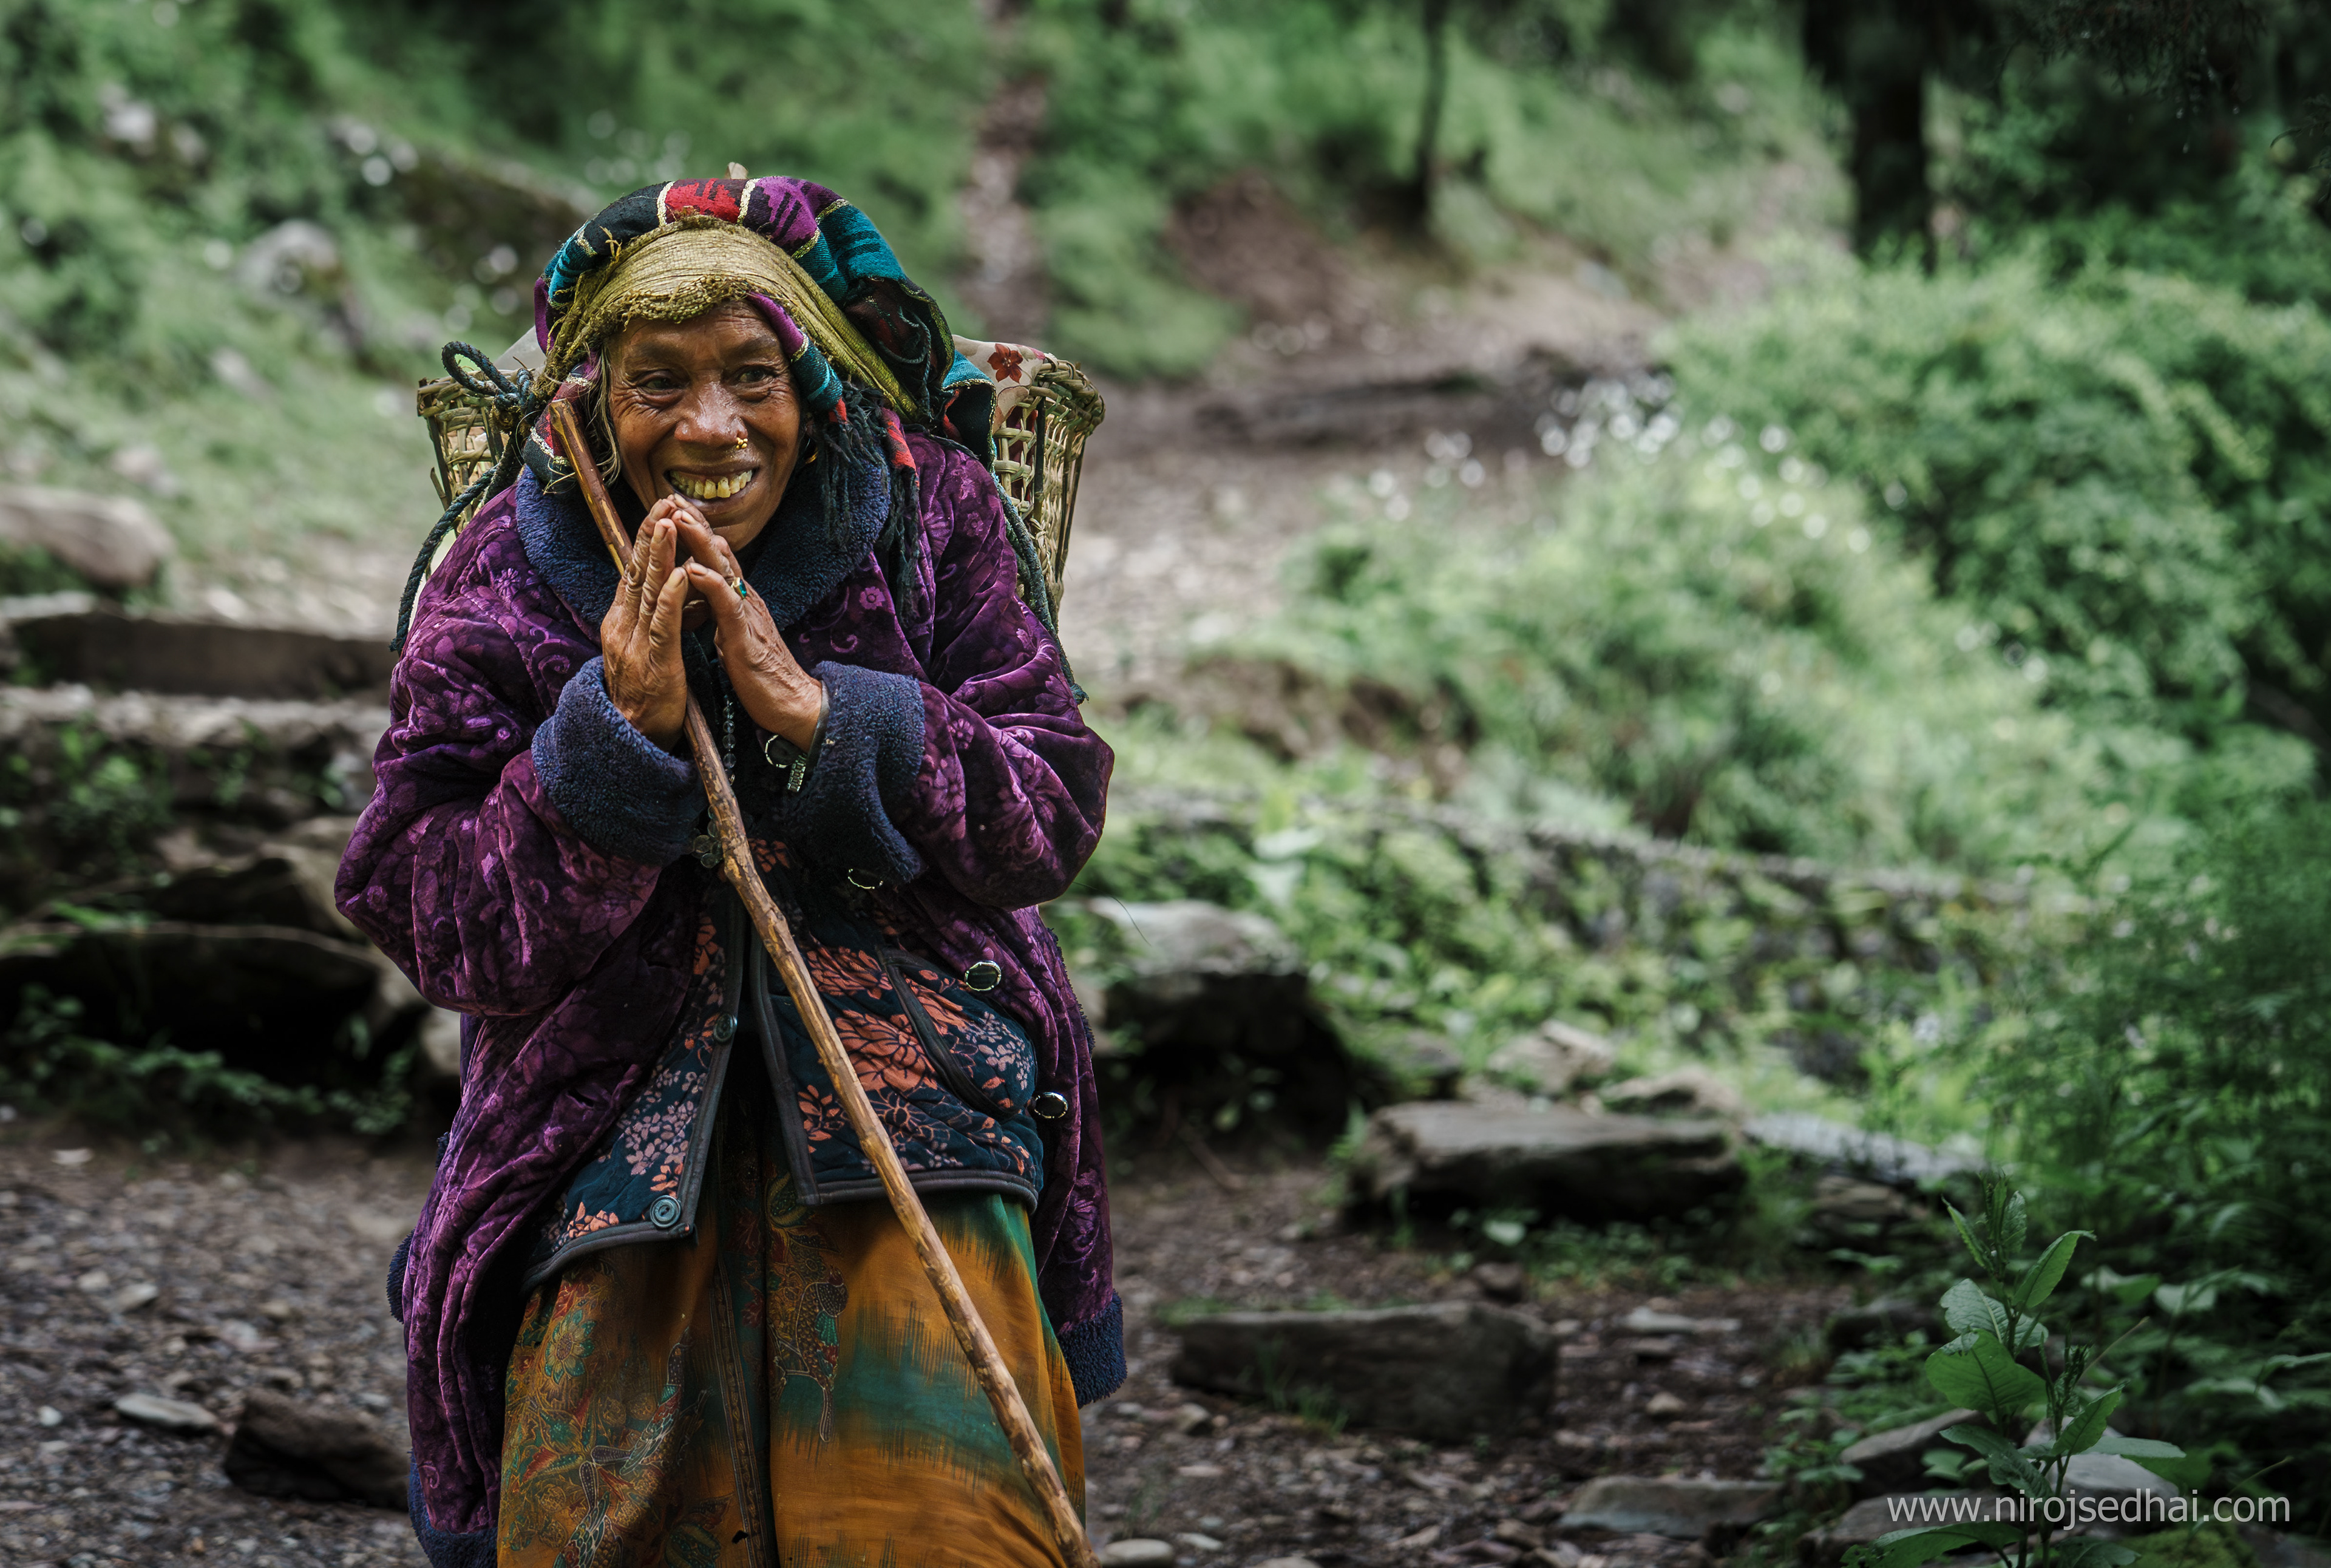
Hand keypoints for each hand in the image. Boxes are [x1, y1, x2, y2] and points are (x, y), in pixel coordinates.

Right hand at [599, 502, 695, 750]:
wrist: (635, 734)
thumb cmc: (646, 690)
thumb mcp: (645, 645)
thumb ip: (652, 616)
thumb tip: (664, 587)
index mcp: (621, 621)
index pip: (633, 572)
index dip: (646, 540)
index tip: (660, 509)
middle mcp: (623, 626)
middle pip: (636, 572)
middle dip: (650, 535)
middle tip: (663, 502)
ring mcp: (636, 644)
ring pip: (647, 591)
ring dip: (659, 556)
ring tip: (669, 524)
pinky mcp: (656, 662)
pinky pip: (663, 625)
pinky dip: (670, 598)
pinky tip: (679, 576)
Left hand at [672, 513, 824, 749]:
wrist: (790, 703)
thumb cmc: (761, 673)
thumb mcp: (736, 633)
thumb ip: (723, 610)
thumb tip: (707, 592)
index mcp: (741, 600)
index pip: (718, 558)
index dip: (697, 533)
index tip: (675, 508)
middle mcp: (746, 599)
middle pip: (720, 554)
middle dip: (696, 525)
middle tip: (673, 498)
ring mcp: (747, 615)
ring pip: (723, 570)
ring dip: (700, 542)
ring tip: (678, 518)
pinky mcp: (746, 636)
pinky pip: (727, 605)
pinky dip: (710, 583)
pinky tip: (692, 568)